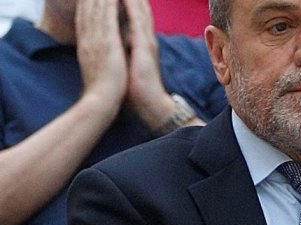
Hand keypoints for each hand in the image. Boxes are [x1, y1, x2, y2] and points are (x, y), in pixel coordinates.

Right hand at [75, 0, 128, 110]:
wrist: (103, 100)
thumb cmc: (103, 88)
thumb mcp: (96, 66)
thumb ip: (96, 54)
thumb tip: (100, 50)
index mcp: (86, 43)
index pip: (85, 16)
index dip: (87, 1)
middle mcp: (88, 37)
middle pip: (87, 7)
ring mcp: (96, 38)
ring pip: (96, 7)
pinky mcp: (106, 42)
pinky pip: (107, 16)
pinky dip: (109, 2)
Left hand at [119, 0, 175, 128]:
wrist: (150, 106)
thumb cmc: (138, 89)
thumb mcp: (131, 64)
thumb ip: (127, 50)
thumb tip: (117, 42)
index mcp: (141, 42)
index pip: (136, 14)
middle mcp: (146, 38)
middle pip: (140, 7)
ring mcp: (146, 41)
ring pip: (140, 9)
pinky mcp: (143, 48)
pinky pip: (136, 21)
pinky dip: (131, 6)